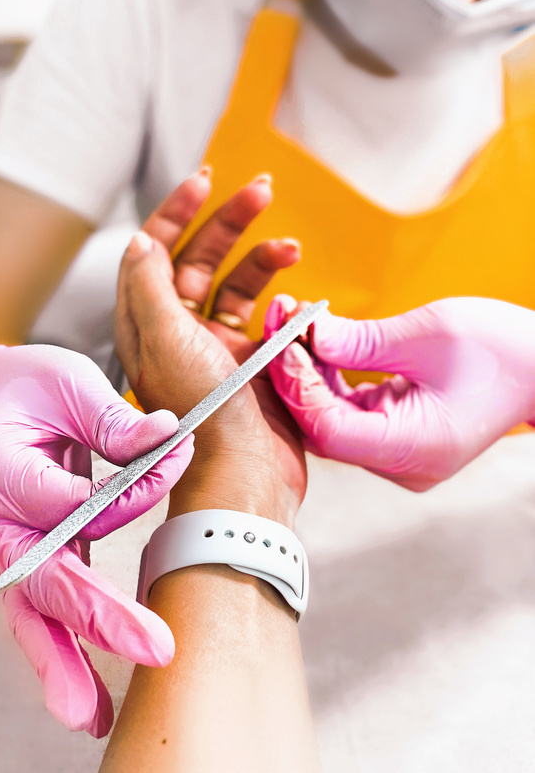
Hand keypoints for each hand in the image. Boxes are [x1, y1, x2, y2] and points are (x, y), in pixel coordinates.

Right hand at [0, 344, 193, 736]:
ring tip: (91, 714)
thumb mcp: (69, 382)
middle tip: (152, 646)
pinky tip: (87, 700)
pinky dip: (63, 653)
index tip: (173, 452)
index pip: (65, 501)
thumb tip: (165, 436)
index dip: (124, 491)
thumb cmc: (29, 387)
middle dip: (99, 615)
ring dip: (65, 663)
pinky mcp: (37, 557)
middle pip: (47, 577)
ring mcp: (16, 546)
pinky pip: (46, 610)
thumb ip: (111, 416)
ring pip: (36, 612)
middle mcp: (1, 519)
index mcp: (1, 470)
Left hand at [115, 208, 305, 528]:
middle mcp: (181, 331)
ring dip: (265, 259)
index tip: (204, 181)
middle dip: (230, 221)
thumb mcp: (165, 340)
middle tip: (261, 189)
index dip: (176, 212)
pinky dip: (285, 300)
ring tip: (291, 249)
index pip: (156, 251)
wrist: (246, 473)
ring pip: (240, 284)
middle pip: (203, 258)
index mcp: (149, 323)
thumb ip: (151, 286)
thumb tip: (142, 241)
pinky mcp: (254, 362)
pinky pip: (270, 316)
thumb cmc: (201, 413)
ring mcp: (220, 346)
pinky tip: (298, 300)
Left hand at [266, 296, 534, 490]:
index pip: (330, 429)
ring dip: (311, 371)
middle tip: (280, 319)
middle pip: (324, 425)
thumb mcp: (426, 335)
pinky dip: (332, 378)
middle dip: (297, 372)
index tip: (284, 337)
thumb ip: (360, 341)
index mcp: (412, 448)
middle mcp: (399, 463)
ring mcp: (397, 454)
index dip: (300, 384)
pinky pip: (349, 411)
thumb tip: (306, 332)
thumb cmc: (500, 349)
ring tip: (295, 320)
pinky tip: (318, 340)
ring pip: (331, 417)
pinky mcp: (396, 437)